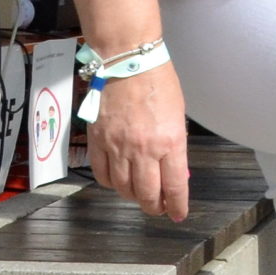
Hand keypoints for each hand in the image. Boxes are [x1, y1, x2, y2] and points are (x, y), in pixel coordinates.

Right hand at [88, 61, 191, 219]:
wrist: (128, 61)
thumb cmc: (158, 82)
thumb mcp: (178, 116)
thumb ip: (175, 145)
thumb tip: (173, 170)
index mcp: (170, 142)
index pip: (174, 187)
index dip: (177, 206)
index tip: (177, 213)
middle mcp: (144, 150)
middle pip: (147, 195)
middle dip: (154, 206)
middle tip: (158, 206)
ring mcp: (118, 147)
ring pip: (123, 188)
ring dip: (132, 196)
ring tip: (139, 193)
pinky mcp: (98, 141)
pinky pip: (102, 174)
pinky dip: (110, 183)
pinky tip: (117, 180)